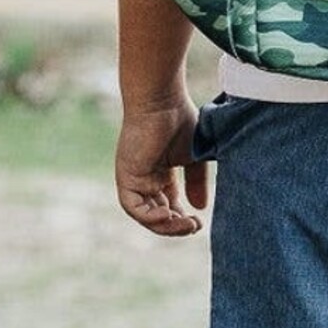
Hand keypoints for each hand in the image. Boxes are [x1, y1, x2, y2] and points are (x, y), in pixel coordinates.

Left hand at [116, 95, 209, 236]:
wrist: (162, 100)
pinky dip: (149, 216)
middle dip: (175, 226)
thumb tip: (200, 208)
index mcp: (160, 174)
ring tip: (185, 224)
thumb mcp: (194, 158)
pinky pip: (133, 206)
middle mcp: (144, 179)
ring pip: (145, 215)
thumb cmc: (180, 120)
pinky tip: (168, 216)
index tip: (199, 223)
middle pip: (156, 215)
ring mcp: (134, 179)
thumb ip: (196, 183)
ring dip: (164, 225)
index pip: (167, 206)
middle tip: (194, 227)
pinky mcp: (126, 176)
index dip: (182, 219)